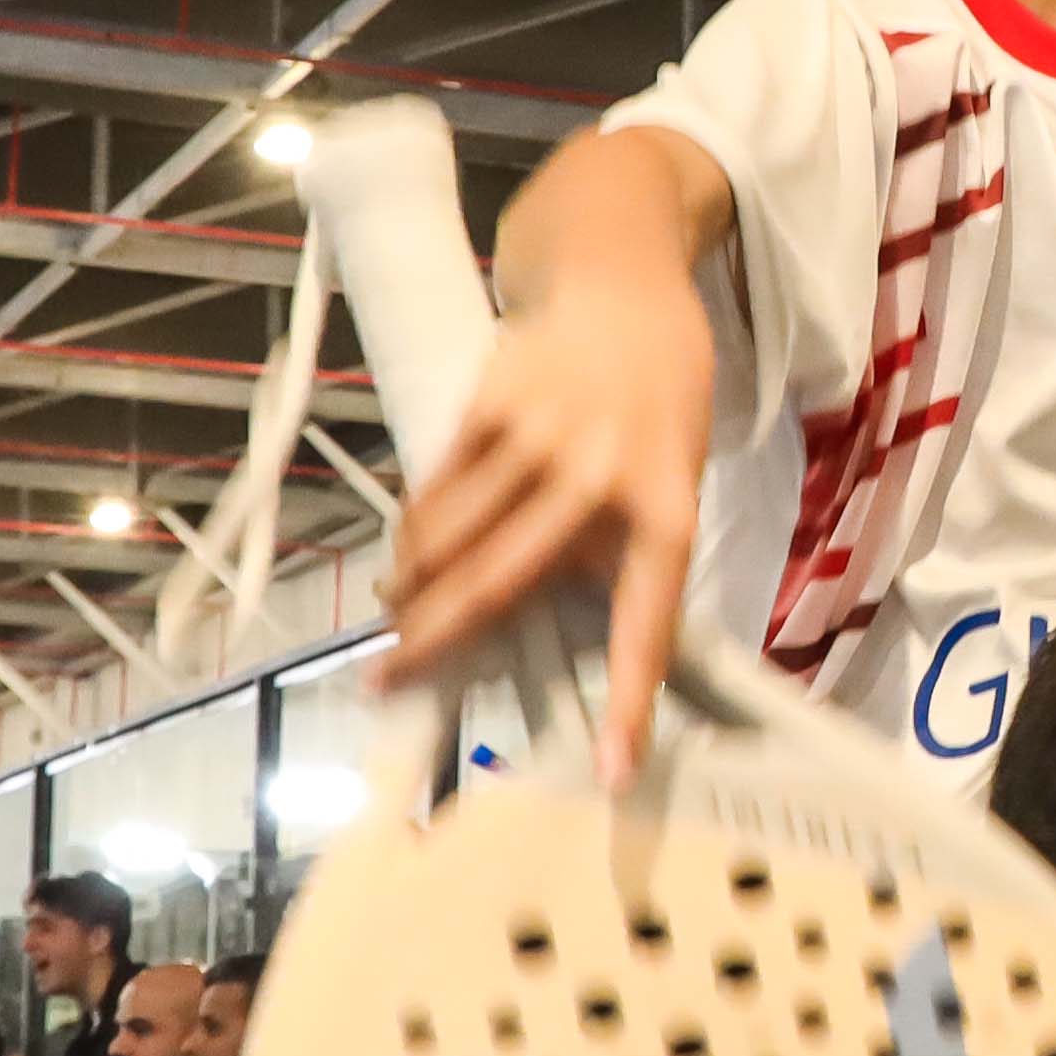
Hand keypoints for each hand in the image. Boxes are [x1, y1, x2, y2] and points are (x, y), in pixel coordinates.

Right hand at [380, 255, 717, 774]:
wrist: (622, 282)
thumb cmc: (656, 400)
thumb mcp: (669, 475)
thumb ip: (619, 545)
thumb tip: (544, 627)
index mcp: (667, 512)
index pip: (648, 625)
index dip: (629, 703)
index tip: (608, 773)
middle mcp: (601, 480)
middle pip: (500, 584)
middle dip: (435, 643)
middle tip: (387, 684)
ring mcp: (540, 439)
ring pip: (450, 538)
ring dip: (410, 586)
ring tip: (393, 615)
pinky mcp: (489, 403)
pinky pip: (438, 488)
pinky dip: (416, 528)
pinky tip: (408, 549)